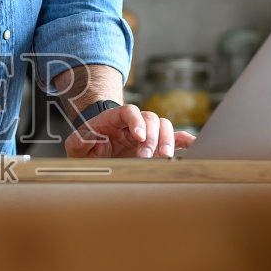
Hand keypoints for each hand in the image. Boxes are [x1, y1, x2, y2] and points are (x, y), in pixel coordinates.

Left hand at [64, 104, 195, 159]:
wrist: (95, 152)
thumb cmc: (86, 147)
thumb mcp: (77, 144)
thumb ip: (79, 140)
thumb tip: (86, 139)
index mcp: (114, 119)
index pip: (129, 111)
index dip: (136, 121)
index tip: (138, 137)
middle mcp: (133, 123)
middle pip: (151, 118)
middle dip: (151, 137)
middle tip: (146, 157)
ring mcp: (147, 132)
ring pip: (164, 126)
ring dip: (166, 141)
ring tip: (164, 158)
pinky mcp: (156, 144)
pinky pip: (176, 138)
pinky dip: (186, 141)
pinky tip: (194, 147)